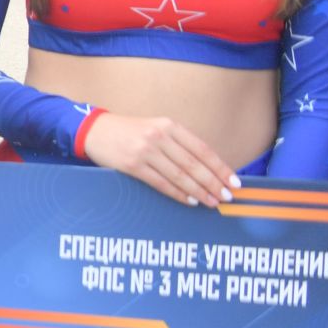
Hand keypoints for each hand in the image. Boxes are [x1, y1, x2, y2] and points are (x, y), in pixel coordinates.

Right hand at [81, 113, 240, 207]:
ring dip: (199, 191)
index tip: (233, 181)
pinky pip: (161, 183)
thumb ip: (178, 144)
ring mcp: (145, 151)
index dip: (220, 167)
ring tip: (212, 202)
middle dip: (213, 183)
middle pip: (193, 165)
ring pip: (180, 176)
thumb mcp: (156, 128)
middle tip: (226, 196)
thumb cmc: (130, 131)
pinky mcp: (133, 165)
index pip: (202, 149)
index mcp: (169, 125)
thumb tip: (207, 168)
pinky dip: (177, 193)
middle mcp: (159, 136)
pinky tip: (189, 200)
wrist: (94, 130)